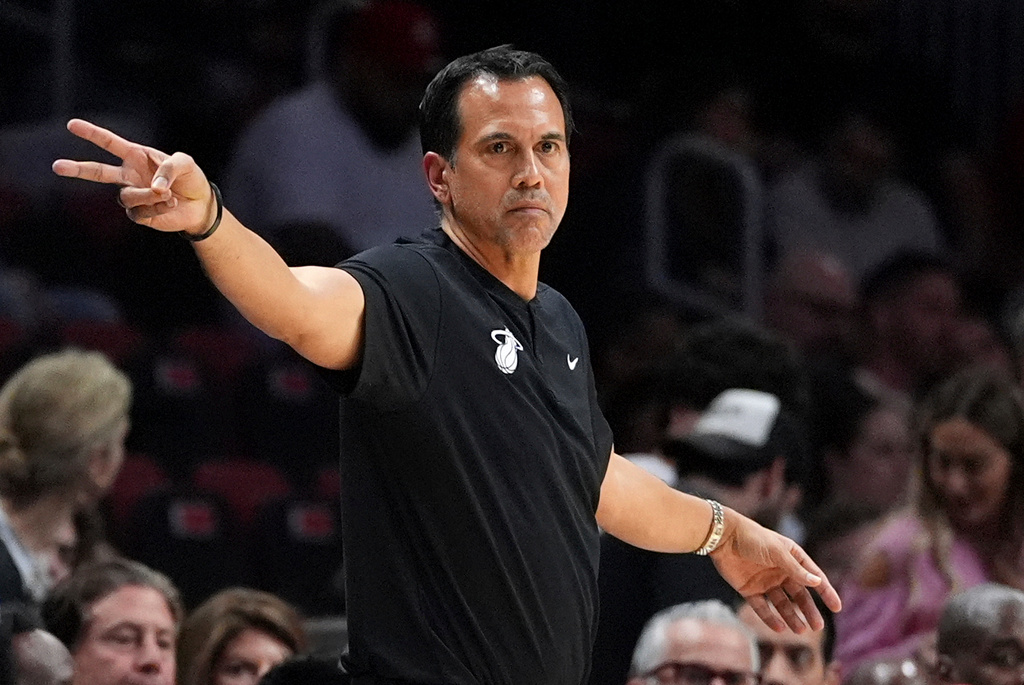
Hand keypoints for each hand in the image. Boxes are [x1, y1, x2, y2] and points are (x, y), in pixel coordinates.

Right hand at [52, 119, 215, 236]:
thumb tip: (154, 188)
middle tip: (57, 166)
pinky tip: (170, 203)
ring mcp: (133, 195)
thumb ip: (168, 169)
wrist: (201, 205)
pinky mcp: (139, 214)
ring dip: (147, 196)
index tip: (72, 125)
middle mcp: (129, 175)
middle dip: (78, 169)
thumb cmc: (191, 178)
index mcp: (137, 156)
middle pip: (98, 172)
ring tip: (167, 194)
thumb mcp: (185, 164)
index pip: (110, 143)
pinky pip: (140, 212)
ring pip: (126, 196)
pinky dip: (158, 207)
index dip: (92, 134)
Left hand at [710, 508, 841, 632]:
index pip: (813, 577)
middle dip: (808, 610)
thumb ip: (795, 569)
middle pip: (799, 595)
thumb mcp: (777, 552)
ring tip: (799, 630)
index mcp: (791, 558)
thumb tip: (817, 582)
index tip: (837, 607)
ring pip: (782, 604)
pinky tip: (779, 628)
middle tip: (817, 627)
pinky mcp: (749, 589)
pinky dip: (770, 618)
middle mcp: (780, 571)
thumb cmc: (752, 538)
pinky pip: (762, 607)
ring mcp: (765, 581)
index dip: (825, 592)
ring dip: (791, 617)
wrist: (722, 537)